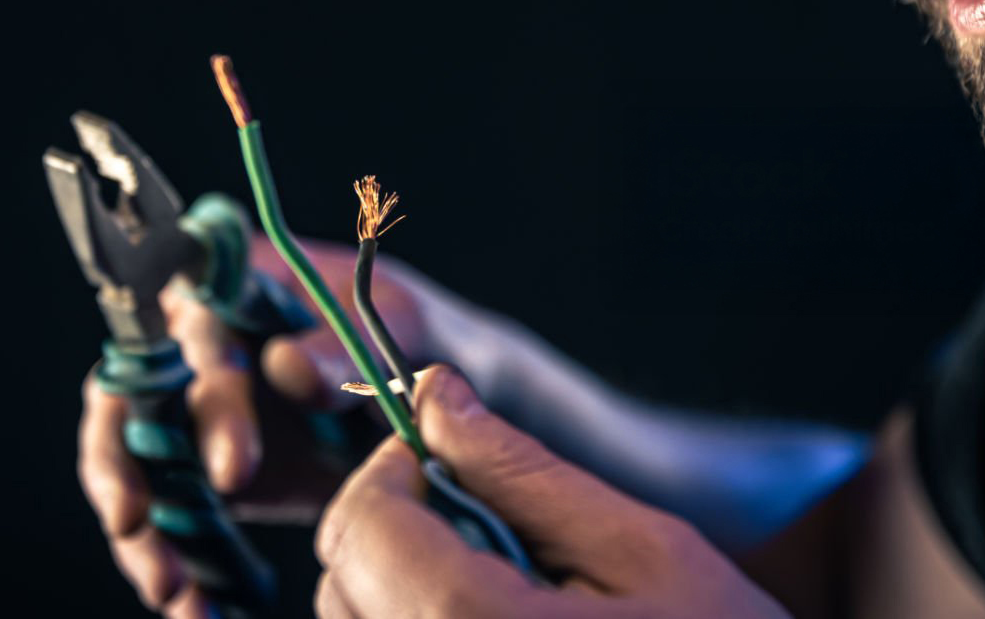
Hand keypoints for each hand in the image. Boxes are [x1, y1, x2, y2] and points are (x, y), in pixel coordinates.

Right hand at [79, 233, 436, 616]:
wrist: (420, 386)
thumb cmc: (399, 327)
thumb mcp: (390, 320)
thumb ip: (340, 345)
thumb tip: (286, 369)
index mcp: (230, 284)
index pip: (195, 331)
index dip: (202, 399)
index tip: (233, 472)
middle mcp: (188, 341)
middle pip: (132, 397)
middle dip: (133, 469)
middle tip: (150, 529)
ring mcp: (184, 407)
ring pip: (128, 462)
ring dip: (138, 530)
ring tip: (169, 591)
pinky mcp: (192, 467)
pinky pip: (165, 516)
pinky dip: (174, 564)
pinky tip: (198, 610)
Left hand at [314, 367, 794, 618]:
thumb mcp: (643, 550)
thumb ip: (522, 470)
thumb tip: (429, 393)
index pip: (361, 522)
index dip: (397, 469)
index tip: (455, 461)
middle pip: (341, 582)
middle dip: (396, 530)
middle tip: (490, 527)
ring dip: (402, 589)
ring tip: (508, 591)